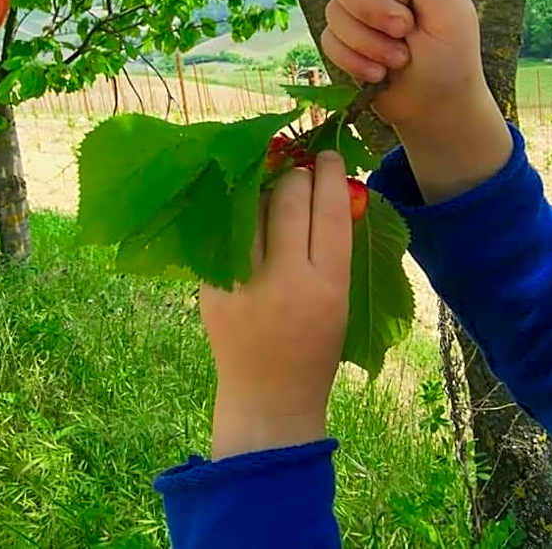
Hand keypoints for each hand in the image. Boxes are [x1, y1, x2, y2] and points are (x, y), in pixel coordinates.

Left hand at [201, 151, 351, 459]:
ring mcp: (242, 283)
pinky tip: (249, 214)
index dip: (330, 173)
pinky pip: (227, 232)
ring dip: (267, 189)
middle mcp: (283, 281)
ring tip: (274, 191)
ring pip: (253, 206)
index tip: (329, 156)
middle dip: (298, 175)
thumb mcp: (341, 298)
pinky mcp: (211, 287)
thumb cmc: (315, 344)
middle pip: (289, 197)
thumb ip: (336, 245)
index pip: (330, 208)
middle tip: (301, 173)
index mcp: (327, 286)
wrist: (268, 395)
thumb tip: (333, 185)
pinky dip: (241, 217)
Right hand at [322, 0, 511, 201]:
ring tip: (398, 61)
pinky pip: (327, 40)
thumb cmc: (451, 57)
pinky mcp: (340, 38)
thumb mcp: (449, 13)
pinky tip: (378, 74)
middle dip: (371, 10)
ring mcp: (355, 9)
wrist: (434, 107)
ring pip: (332, 10)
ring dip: (367, 43)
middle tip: (404, 31)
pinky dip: (354, 61)